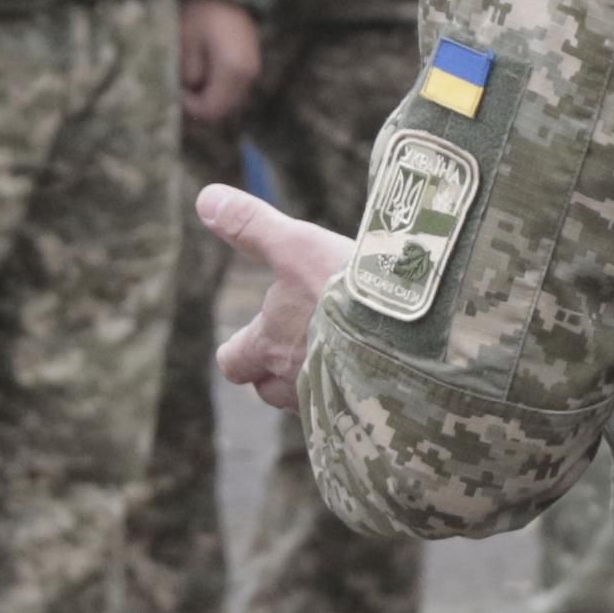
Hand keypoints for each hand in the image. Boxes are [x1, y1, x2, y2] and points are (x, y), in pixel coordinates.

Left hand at [176, 0, 263, 127]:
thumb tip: (185, 95)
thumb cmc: (199, 13)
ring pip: (227, 103)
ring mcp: (253, 72)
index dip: (188, 106)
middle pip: (221, 110)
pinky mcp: (250, 68)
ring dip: (206, 97)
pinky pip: (231, 91)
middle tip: (178, 86)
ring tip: (189, 76)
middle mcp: (249, 74)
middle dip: (197, 104)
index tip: (174, 87)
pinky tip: (201, 70)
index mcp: (233, 69)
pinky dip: (215, 89)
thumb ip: (185, 74)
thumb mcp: (183, 42)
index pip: (210, 109)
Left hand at [194, 180, 354, 411]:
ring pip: (307, 403)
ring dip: (316, 385)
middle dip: (276, 372)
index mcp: (267, 347)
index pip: (233, 363)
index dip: (239, 350)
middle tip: (299, 345)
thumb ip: (250, 225)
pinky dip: (353, 398)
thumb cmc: (344, 288)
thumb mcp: (296, 244)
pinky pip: (349, 413)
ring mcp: (330, 404)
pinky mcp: (366, 414)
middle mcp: (292, 384)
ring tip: (341, 358)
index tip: (252, 336)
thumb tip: (204, 198)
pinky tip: (375, 376)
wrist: (409, 330)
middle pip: (267, 390)